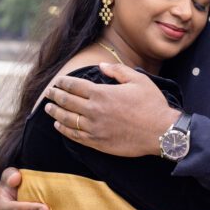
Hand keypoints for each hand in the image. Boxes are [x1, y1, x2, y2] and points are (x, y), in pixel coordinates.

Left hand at [45, 63, 179, 156]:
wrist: (161, 132)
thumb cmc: (152, 104)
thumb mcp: (138, 80)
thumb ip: (117, 71)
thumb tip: (101, 67)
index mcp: (102, 93)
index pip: (74, 86)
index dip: (63, 83)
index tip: (58, 81)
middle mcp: (94, 111)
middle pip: (67, 101)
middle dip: (55, 96)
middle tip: (49, 93)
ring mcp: (94, 128)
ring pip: (67, 119)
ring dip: (55, 112)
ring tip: (48, 108)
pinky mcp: (97, 143)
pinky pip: (74, 136)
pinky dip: (63, 130)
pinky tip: (59, 125)